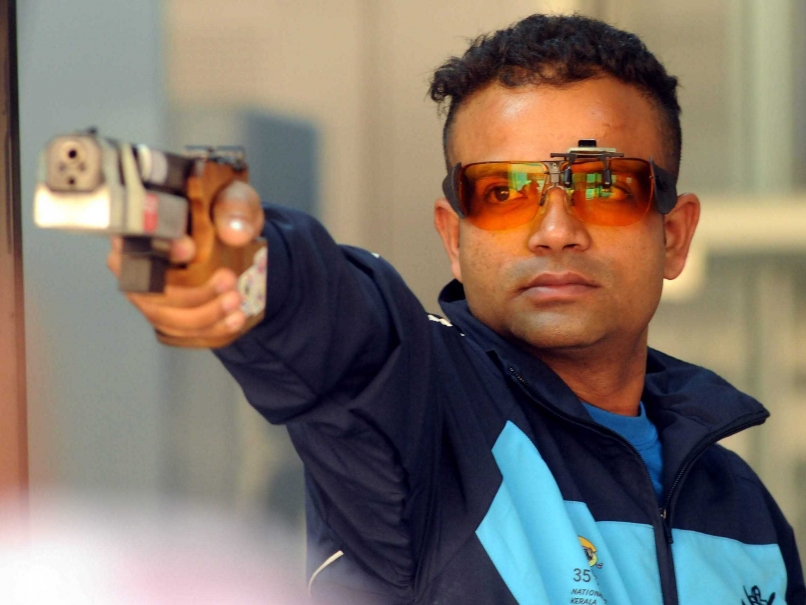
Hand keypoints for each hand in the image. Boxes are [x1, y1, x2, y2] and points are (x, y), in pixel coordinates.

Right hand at [107, 180, 264, 339]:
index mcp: (143, 227)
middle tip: (228, 279)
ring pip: (166, 316)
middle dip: (191, 292)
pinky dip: (212, 329)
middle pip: (149, 290)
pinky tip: (235, 319)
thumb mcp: (235, 198)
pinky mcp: (167, 316)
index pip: (134, 242)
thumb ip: (235, 207)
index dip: (157, 249)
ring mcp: (148, 295)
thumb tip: (233, 231)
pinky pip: (183, 332)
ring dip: (204, 314)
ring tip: (235, 301)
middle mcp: (136, 264)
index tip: (190, 248)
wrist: (237, 235)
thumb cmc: (225, 212)